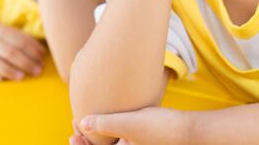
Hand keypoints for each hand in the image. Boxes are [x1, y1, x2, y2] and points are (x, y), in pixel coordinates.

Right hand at [0, 21, 45, 81]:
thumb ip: (25, 40)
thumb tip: (43, 52)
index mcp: (3, 32)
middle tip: (37, 71)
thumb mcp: (8, 32)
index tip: (42, 60)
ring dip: (8, 70)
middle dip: (25, 62)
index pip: (20, 41)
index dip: (33, 51)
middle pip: (10, 52)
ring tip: (21, 77)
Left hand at [70, 107, 188, 144]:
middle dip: (85, 139)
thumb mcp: (129, 124)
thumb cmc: (159, 127)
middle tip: (75, 123)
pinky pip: (116, 140)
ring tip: (87, 119)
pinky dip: (107, 131)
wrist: (186, 128)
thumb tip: (82, 123)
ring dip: (95, 135)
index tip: (73, 131)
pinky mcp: (137, 141)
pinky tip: (106, 117)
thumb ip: (104, 124)